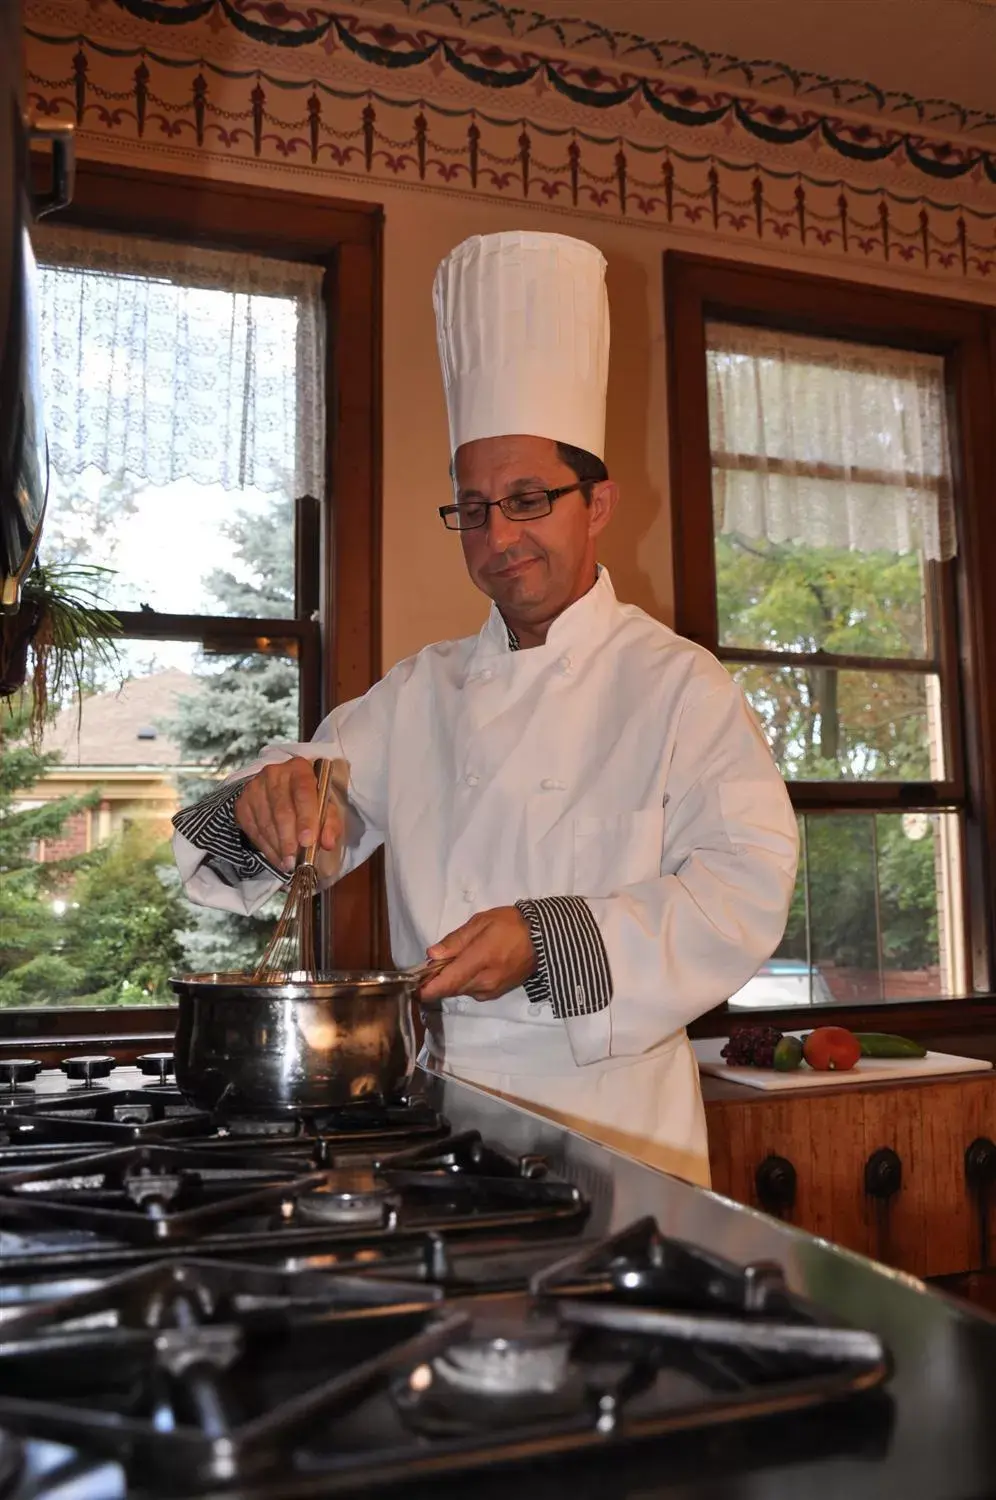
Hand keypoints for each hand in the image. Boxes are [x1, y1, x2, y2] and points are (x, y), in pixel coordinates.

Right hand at [234, 757, 343, 873]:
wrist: (280, 791)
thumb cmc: (308, 800)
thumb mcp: (325, 806)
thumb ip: (330, 823)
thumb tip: (327, 842)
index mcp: (299, 768)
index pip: (303, 792)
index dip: (306, 819)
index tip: (308, 842)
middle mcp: (274, 773)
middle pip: (282, 811)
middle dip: (290, 840)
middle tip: (296, 861)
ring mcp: (255, 788)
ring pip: (266, 823)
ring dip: (278, 848)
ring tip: (289, 864)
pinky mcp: (242, 803)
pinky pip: (253, 830)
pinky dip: (266, 848)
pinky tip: (277, 858)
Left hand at [418, 907, 536, 1003]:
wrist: (544, 937)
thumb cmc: (510, 924)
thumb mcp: (480, 923)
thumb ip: (455, 941)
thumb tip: (431, 955)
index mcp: (477, 962)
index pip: (445, 984)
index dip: (426, 989)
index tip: (413, 987)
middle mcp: (483, 982)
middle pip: (450, 989)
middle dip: (438, 981)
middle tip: (432, 966)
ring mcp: (492, 990)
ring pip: (462, 991)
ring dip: (453, 981)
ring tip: (454, 963)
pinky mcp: (498, 992)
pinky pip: (474, 991)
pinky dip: (466, 982)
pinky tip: (471, 967)